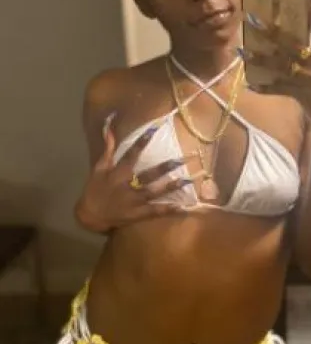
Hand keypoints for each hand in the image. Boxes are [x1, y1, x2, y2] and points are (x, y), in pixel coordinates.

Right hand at [75, 116, 189, 233]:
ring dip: (171, 187)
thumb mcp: (99, 168)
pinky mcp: (138, 214)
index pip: (131, 154)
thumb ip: (107, 148)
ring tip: (188, 180)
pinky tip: (182, 207)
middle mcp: (128, 185)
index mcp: (118, 173)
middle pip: (148, 175)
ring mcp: (134, 201)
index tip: (154, 130)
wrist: (90, 215)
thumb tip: (108, 128)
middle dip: (164, 167)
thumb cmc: (95, 189)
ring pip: (155, 192)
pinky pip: (155, 211)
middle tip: (181, 160)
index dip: (142, 142)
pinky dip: (168, 209)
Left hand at [242, 0, 310, 127]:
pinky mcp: (304, 95)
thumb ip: (307, 49)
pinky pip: (279, 88)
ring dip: (261, 58)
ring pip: (282, 65)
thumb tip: (280, 32)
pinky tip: (250, 82)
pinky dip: (264, 86)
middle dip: (271, 31)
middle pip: (292, 42)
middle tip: (252, 18)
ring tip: (244, 52)